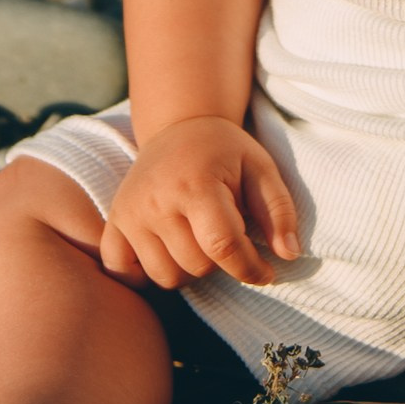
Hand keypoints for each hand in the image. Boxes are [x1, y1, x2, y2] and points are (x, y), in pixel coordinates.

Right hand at [100, 115, 302, 290]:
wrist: (178, 126)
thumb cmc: (224, 151)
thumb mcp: (261, 168)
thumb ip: (278, 211)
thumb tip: (288, 255)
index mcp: (197, 183)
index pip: (223, 247)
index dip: (250, 269)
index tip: (265, 273)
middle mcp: (158, 200)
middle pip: (196, 266)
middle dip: (220, 262)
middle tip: (224, 236)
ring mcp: (131, 212)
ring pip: (165, 277)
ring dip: (188, 270)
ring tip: (198, 241)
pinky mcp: (115, 221)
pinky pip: (122, 272)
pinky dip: (142, 275)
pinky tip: (164, 254)